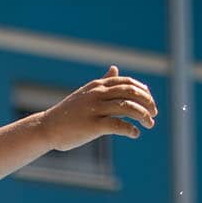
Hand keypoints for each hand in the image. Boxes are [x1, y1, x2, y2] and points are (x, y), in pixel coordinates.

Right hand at [37, 66, 156, 150]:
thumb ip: (103, 82)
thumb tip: (115, 68)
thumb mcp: (86, 93)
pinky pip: (118, 125)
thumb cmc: (68, 113)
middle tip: (154, 113)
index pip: (127, 82)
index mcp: (97, 86)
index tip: (150, 100)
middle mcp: (97, 94)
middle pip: (130, 92)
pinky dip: (130, 129)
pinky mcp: (93, 126)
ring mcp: (95, 109)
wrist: (47, 127)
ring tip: (149, 124)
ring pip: (128, 108)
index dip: (142, 90)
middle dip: (147, 102)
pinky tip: (135, 134)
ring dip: (143, 116)